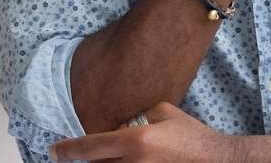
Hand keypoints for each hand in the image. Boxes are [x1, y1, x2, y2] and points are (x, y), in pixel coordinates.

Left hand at [50, 101, 234, 162]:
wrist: (216, 161)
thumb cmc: (191, 135)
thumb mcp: (164, 112)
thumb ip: (137, 117)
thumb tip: (120, 126)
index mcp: (136, 141)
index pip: (90, 147)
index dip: (68, 150)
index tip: (54, 151)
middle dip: (88, 158)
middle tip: (84, 153)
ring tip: (114, 155)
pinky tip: (127, 160)